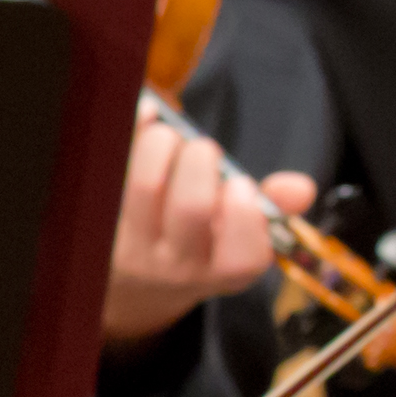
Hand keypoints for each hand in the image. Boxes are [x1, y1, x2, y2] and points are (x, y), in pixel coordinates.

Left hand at [102, 105, 317, 347]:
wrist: (134, 283)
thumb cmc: (199, 244)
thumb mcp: (241, 237)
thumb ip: (272, 208)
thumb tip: (300, 187)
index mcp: (223, 271)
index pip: (242, 256)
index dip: (246, 210)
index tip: (241, 184)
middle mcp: (176, 266)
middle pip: (192, 208)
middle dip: (203, 160)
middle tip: (202, 151)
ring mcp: (130, 248)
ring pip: (144, 185)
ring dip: (163, 144)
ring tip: (170, 139)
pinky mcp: (95, 223)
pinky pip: (107, 170)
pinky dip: (128, 131)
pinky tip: (145, 113)